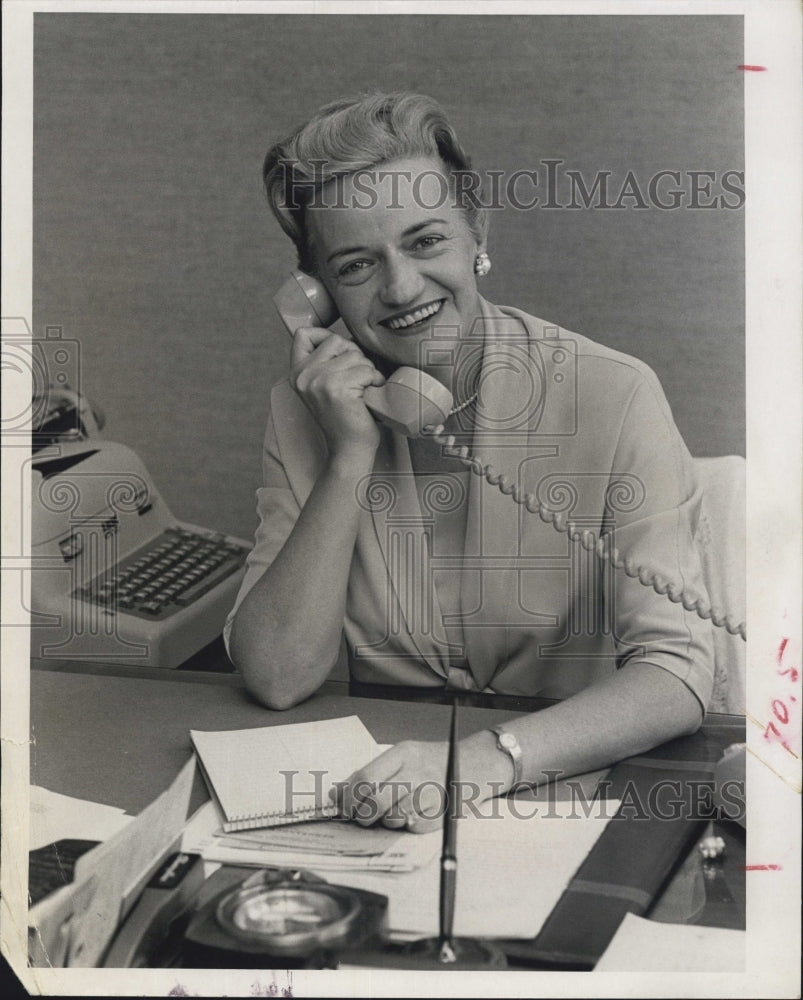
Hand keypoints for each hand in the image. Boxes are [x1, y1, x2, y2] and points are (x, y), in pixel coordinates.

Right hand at [290, 326, 384, 459]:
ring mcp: (317, 381)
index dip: (326, 336)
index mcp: (296, 372)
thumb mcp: (324, 385)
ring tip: (362, 390)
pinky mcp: (336, 388)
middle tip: (356, 380)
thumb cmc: (345, 415)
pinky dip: (375, 381)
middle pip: (337, 340)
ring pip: (355, 354)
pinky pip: (366, 370)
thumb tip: (346, 335)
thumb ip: (325, 361)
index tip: (341, 354)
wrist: (349, 448)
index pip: (303, 333)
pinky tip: (369, 396)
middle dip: (354, 356)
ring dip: (367, 370)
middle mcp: (302, 375)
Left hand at [330, 740, 454, 833]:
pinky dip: (407, 827)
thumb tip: (337, 794)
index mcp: (404, 753)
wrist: (476, 765)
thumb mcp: (404, 756)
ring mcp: (432, 792)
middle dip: (362, 815)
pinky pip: (414, 828)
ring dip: (386, 821)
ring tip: (390, 814)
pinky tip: (410, 817)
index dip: (348, 796)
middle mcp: (418, 771)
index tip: (342, 805)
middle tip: (361, 817)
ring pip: (393, 818)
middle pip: (376, 801)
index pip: (365, 777)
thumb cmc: (432, 763)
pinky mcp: (444, 812)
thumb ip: (373, 772)